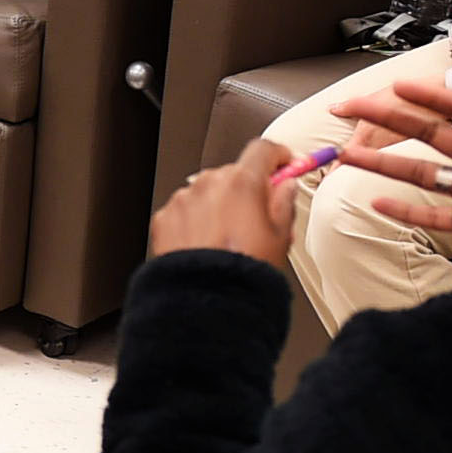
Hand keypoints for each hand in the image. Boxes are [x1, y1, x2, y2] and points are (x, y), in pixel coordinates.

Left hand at [149, 139, 297, 264]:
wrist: (204, 302)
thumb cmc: (241, 274)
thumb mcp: (280, 239)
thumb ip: (285, 204)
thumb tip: (286, 189)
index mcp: (242, 183)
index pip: (262, 150)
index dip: (276, 155)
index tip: (283, 163)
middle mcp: (210, 184)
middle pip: (234, 173)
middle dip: (246, 189)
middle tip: (257, 218)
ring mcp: (184, 199)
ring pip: (207, 192)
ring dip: (218, 206)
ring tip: (228, 240)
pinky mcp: (164, 218)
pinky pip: (185, 211)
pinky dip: (195, 222)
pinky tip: (206, 246)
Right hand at [329, 75, 451, 233]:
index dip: (427, 95)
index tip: (395, 86)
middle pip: (430, 135)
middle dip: (390, 121)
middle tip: (354, 109)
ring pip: (423, 174)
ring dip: (385, 165)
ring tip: (349, 156)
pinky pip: (436, 215)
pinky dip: (408, 211)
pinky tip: (379, 203)